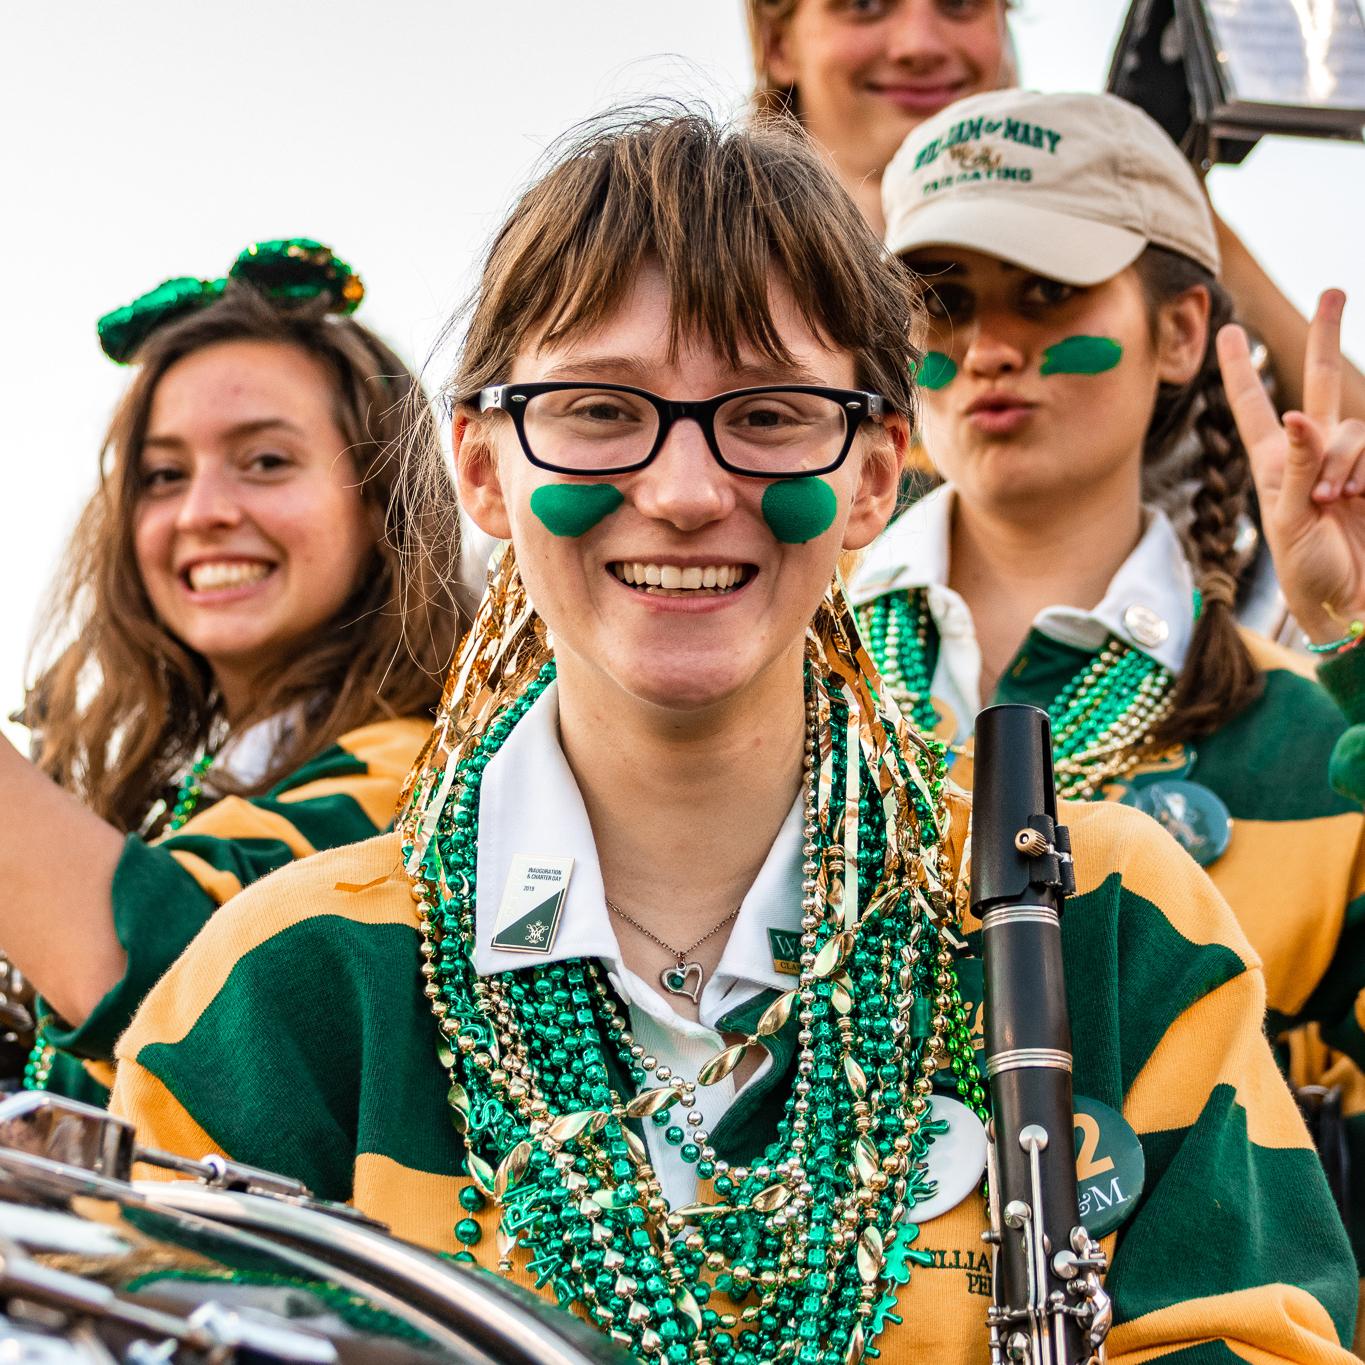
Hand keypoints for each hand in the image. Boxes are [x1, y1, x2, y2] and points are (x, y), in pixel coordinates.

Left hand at [1217, 290, 1364, 644]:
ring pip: (1352, 426)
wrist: (1349, 600)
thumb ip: (1296, 466)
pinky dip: (1363, 470)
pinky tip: (1357, 497)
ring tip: (1334, 503)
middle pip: (1318, 381)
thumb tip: (1298, 413)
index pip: (1251, 405)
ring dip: (1343, 462)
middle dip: (1326, 336)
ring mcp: (1349, 460)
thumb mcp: (1288, 520)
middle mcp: (1310, 452)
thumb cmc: (1306, 569)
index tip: (1225, 331)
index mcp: (1272, 461)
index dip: (1238, 369)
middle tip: (1334, 290)